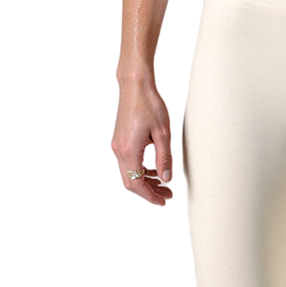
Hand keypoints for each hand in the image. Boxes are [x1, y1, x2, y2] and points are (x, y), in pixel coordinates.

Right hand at [111, 79, 173, 206]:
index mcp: (128, 150)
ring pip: (129, 173)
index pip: (136, 183)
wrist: (135, 85)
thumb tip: (166, 179)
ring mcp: (118, 145)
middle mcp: (119, 150)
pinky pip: (128, 162)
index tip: (163, 201)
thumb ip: (164, 159)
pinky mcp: (120, 140)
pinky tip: (154, 171)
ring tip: (164, 185)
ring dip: (145, 182)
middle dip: (149, 191)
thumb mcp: (162, 134)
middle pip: (130, 182)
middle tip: (167, 195)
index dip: (150, 195)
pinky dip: (141, 170)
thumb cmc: (149, 104)